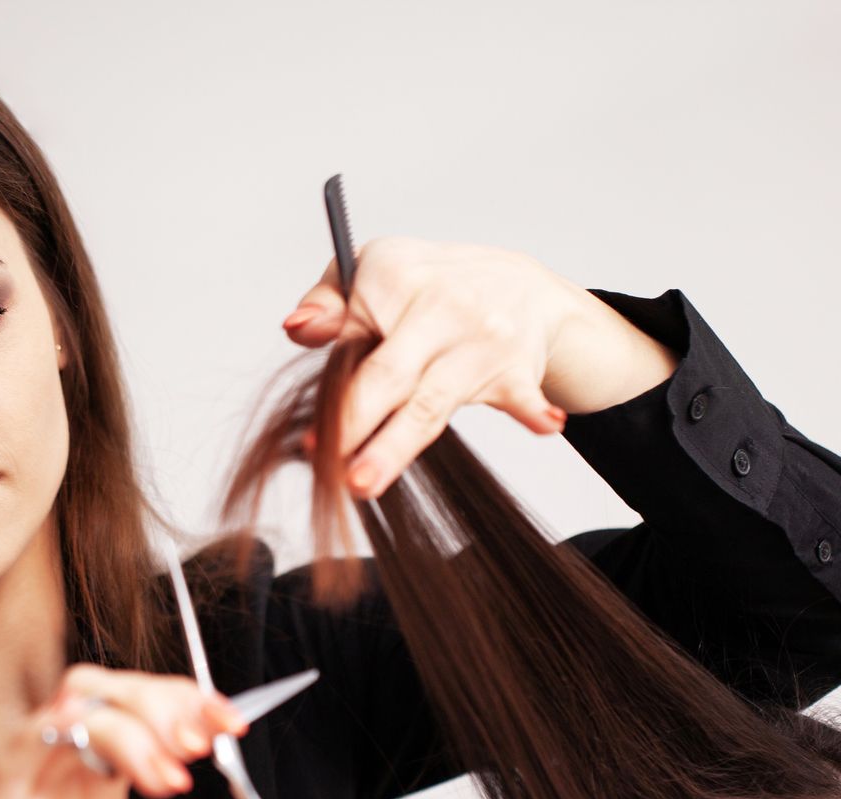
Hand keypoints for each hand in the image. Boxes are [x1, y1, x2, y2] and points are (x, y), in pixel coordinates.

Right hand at [0, 663, 330, 798]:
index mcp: (104, 792)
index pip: (145, 713)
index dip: (189, 704)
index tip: (233, 726)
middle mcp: (68, 777)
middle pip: (111, 690)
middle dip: (166, 701)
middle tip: (207, 741)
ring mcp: (31, 789)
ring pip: (74, 703)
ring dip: (132, 722)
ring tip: (172, 777)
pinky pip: (23, 744)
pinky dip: (66, 730)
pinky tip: (110, 758)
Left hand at [280, 237, 675, 497]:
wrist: (519, 284)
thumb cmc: (432, 289)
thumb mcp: (376, 273)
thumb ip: (330, 304)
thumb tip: (296, 328)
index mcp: (394, 277)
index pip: (352, 347)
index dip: (329, 398)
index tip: (311, 443)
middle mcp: (439, 304)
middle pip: (389, 376)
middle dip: (356, 427)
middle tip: (333, 475)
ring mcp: (481, 338)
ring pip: (433, 402)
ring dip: (399, 443)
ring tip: (367, 483)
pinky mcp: (517, 367)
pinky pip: (525, 394)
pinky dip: (535, 409)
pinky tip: (544, 423)